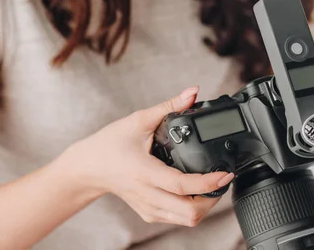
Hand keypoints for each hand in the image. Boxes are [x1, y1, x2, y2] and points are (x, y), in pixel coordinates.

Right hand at [67, 86, 234, 226]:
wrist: (88, 167)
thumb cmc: (109, 144)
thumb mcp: (139, 120)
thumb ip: (169, 106)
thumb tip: (192, 92)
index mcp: (144, 172)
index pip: (182, 186)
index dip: (209, 182)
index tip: (226, 174)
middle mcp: (147, 195)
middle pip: (190, 213)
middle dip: (213, 199)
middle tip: (222, 180)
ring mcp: (148, 208)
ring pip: (186, 220)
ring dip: (205, 207)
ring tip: (212, 186)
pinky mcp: (148, 213)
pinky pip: (177, 219)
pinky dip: (192, 209)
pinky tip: (195, 192)